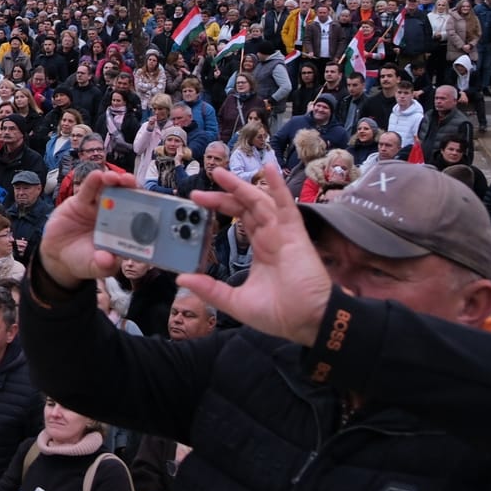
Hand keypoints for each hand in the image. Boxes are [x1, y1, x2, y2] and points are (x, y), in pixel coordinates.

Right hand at [36, 169, 137, 289]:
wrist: (57, 254)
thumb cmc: (82, 260)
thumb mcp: (93, 267)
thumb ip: (102, 265)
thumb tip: (108, 261)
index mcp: (124, 232)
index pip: (140, 219)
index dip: (145, 210)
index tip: (149, 205)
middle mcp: (115, 216)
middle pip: (128, 199)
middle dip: (132, 189)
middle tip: (132, 183)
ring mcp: (99, 207)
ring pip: (110, 190)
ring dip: (114, 181)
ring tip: (115, 178)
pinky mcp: (82, 201)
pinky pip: (89, 190)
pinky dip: (93, 181)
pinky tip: (97, 175)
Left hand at [180, 165, 332, 346]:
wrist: (308, 322)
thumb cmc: (279, 314)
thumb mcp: (235, 302)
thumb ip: (210, 289)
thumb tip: (182, 279)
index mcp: (261, 250)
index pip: (239, 219)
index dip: (220, 207)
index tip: (197, 201)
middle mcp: (272, 237)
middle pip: (246, 206)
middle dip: (224, 194)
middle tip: (200, 188)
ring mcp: (283, 234)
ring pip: (260, 201)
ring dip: (241, 186)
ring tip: (220, 173)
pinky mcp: (295, 234)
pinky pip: (286, 205)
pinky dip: (279, 187)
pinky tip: (269, 169)